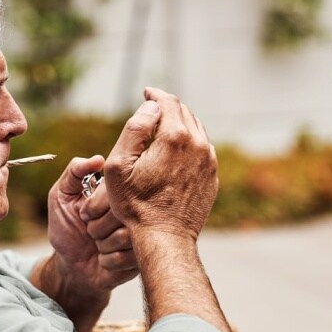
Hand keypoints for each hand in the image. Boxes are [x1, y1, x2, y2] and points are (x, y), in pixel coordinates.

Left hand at [47, 156, 137, 292]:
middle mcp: (135, 211)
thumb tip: (98, 159)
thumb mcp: (61, 195)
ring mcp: (141, 235)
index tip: (83, 213)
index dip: (95, 206)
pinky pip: (126, 258)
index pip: (117, 190)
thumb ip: (74, 172)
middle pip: (123, 214)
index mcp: (119, 192)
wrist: (71, 266)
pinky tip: (104, 259)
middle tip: (89, 230)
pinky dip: (108, 260)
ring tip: (98, 244)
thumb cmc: (66, 227)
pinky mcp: (142, 258)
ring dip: (102, 245)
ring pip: (125, 237)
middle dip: (96, 227)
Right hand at [104, 87, 217, 239]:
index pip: (168, 102)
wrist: (165, 238)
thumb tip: (150, 107)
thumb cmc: (135, 205)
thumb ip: (134, 130)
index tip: (146, 93)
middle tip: (154, 108)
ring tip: (165, 126)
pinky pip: (203, 150)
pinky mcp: (212, 178)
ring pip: (197, 130)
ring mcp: (209, 162)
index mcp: (175, 138)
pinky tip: (177, 151)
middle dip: (168, 108)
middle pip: (185, 113)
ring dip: (180, 124)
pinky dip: (190, 143)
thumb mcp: (119, 167)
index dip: (156, 95)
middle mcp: (198, 145)